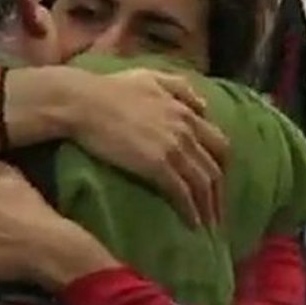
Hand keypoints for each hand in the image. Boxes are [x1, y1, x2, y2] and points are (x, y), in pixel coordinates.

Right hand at [68, 69, 228, 228]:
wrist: (84, 102)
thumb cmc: (109, 88)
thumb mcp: (150, 77)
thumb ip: (179, 87)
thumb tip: (203, 106)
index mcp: (185, 111)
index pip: (218, 143)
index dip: (221, 166)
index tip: (218, 183)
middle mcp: (186, 130)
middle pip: (215, 167)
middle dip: (220, 194)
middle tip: (218, 214)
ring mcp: (173, 148)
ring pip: (203, 183)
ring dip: (209, 208)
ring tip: (209, 227)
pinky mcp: (157, 165)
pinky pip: (182, 193)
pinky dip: (190, 211)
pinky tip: (191, 225)